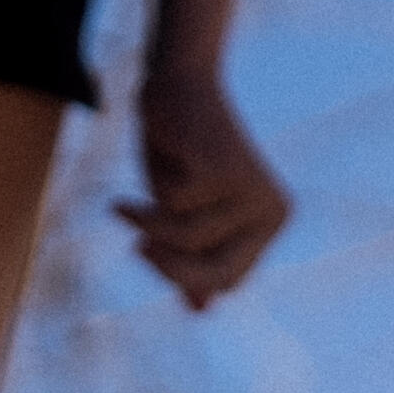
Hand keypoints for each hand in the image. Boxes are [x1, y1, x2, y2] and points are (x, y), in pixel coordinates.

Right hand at [121, 59, 289, 307]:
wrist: (180, 82)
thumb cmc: (181, 149)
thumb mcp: (185, 210)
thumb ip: (195, 254)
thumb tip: (200, 310)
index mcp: (271, 223)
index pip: (228, 280)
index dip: (184, 278)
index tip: (148, 256)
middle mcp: (272, 212)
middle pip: (213, 271)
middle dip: (166, 266)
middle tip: (134, 248)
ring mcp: (251, 192)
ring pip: (188, 238)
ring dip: (147, 225)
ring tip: (121, 207)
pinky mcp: (224, 170)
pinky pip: (174, 204)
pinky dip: (149, 191)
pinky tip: (148, 167)